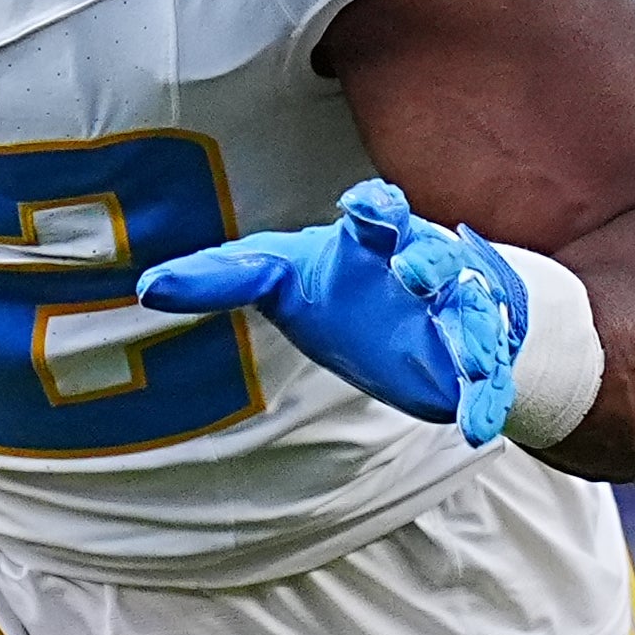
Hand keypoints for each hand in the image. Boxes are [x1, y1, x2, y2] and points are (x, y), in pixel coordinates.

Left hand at [139, 179, 526, 443]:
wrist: (405, 319)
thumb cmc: (332, 286)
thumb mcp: (274, 275)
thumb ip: (218, 278)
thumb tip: (147, 286)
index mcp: (372, 238)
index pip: (377, 211)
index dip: (374, 207)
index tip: (364, 210)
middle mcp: (420, 265)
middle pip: (432, 254)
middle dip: (427, 261)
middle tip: (414, 274)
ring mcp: (452, 310)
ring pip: (469, 312)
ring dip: (471, 331)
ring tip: (470, 359)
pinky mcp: (471, 356)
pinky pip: (486, 375)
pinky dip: (486, 399)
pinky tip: (479, 428)